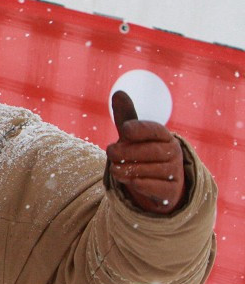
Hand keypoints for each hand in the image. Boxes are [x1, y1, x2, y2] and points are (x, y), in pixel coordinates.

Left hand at [106, 91, 185, 213]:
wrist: (158, 183)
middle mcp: (173, 153)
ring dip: (128, 169)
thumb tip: (118, 92)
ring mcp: (174, 172)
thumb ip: (125, 117)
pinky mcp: (171, 191)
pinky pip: (155, 187)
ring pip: (150, 170)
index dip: (141, 129)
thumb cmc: (142, 153)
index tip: (124, 129)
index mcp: (164, 136)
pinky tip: (131, 181)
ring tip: (115, 169)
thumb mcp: (132, 136)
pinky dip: (140, 184)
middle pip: (150, 151)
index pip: (155, 129)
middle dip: (127, 152)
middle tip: (110, 152)